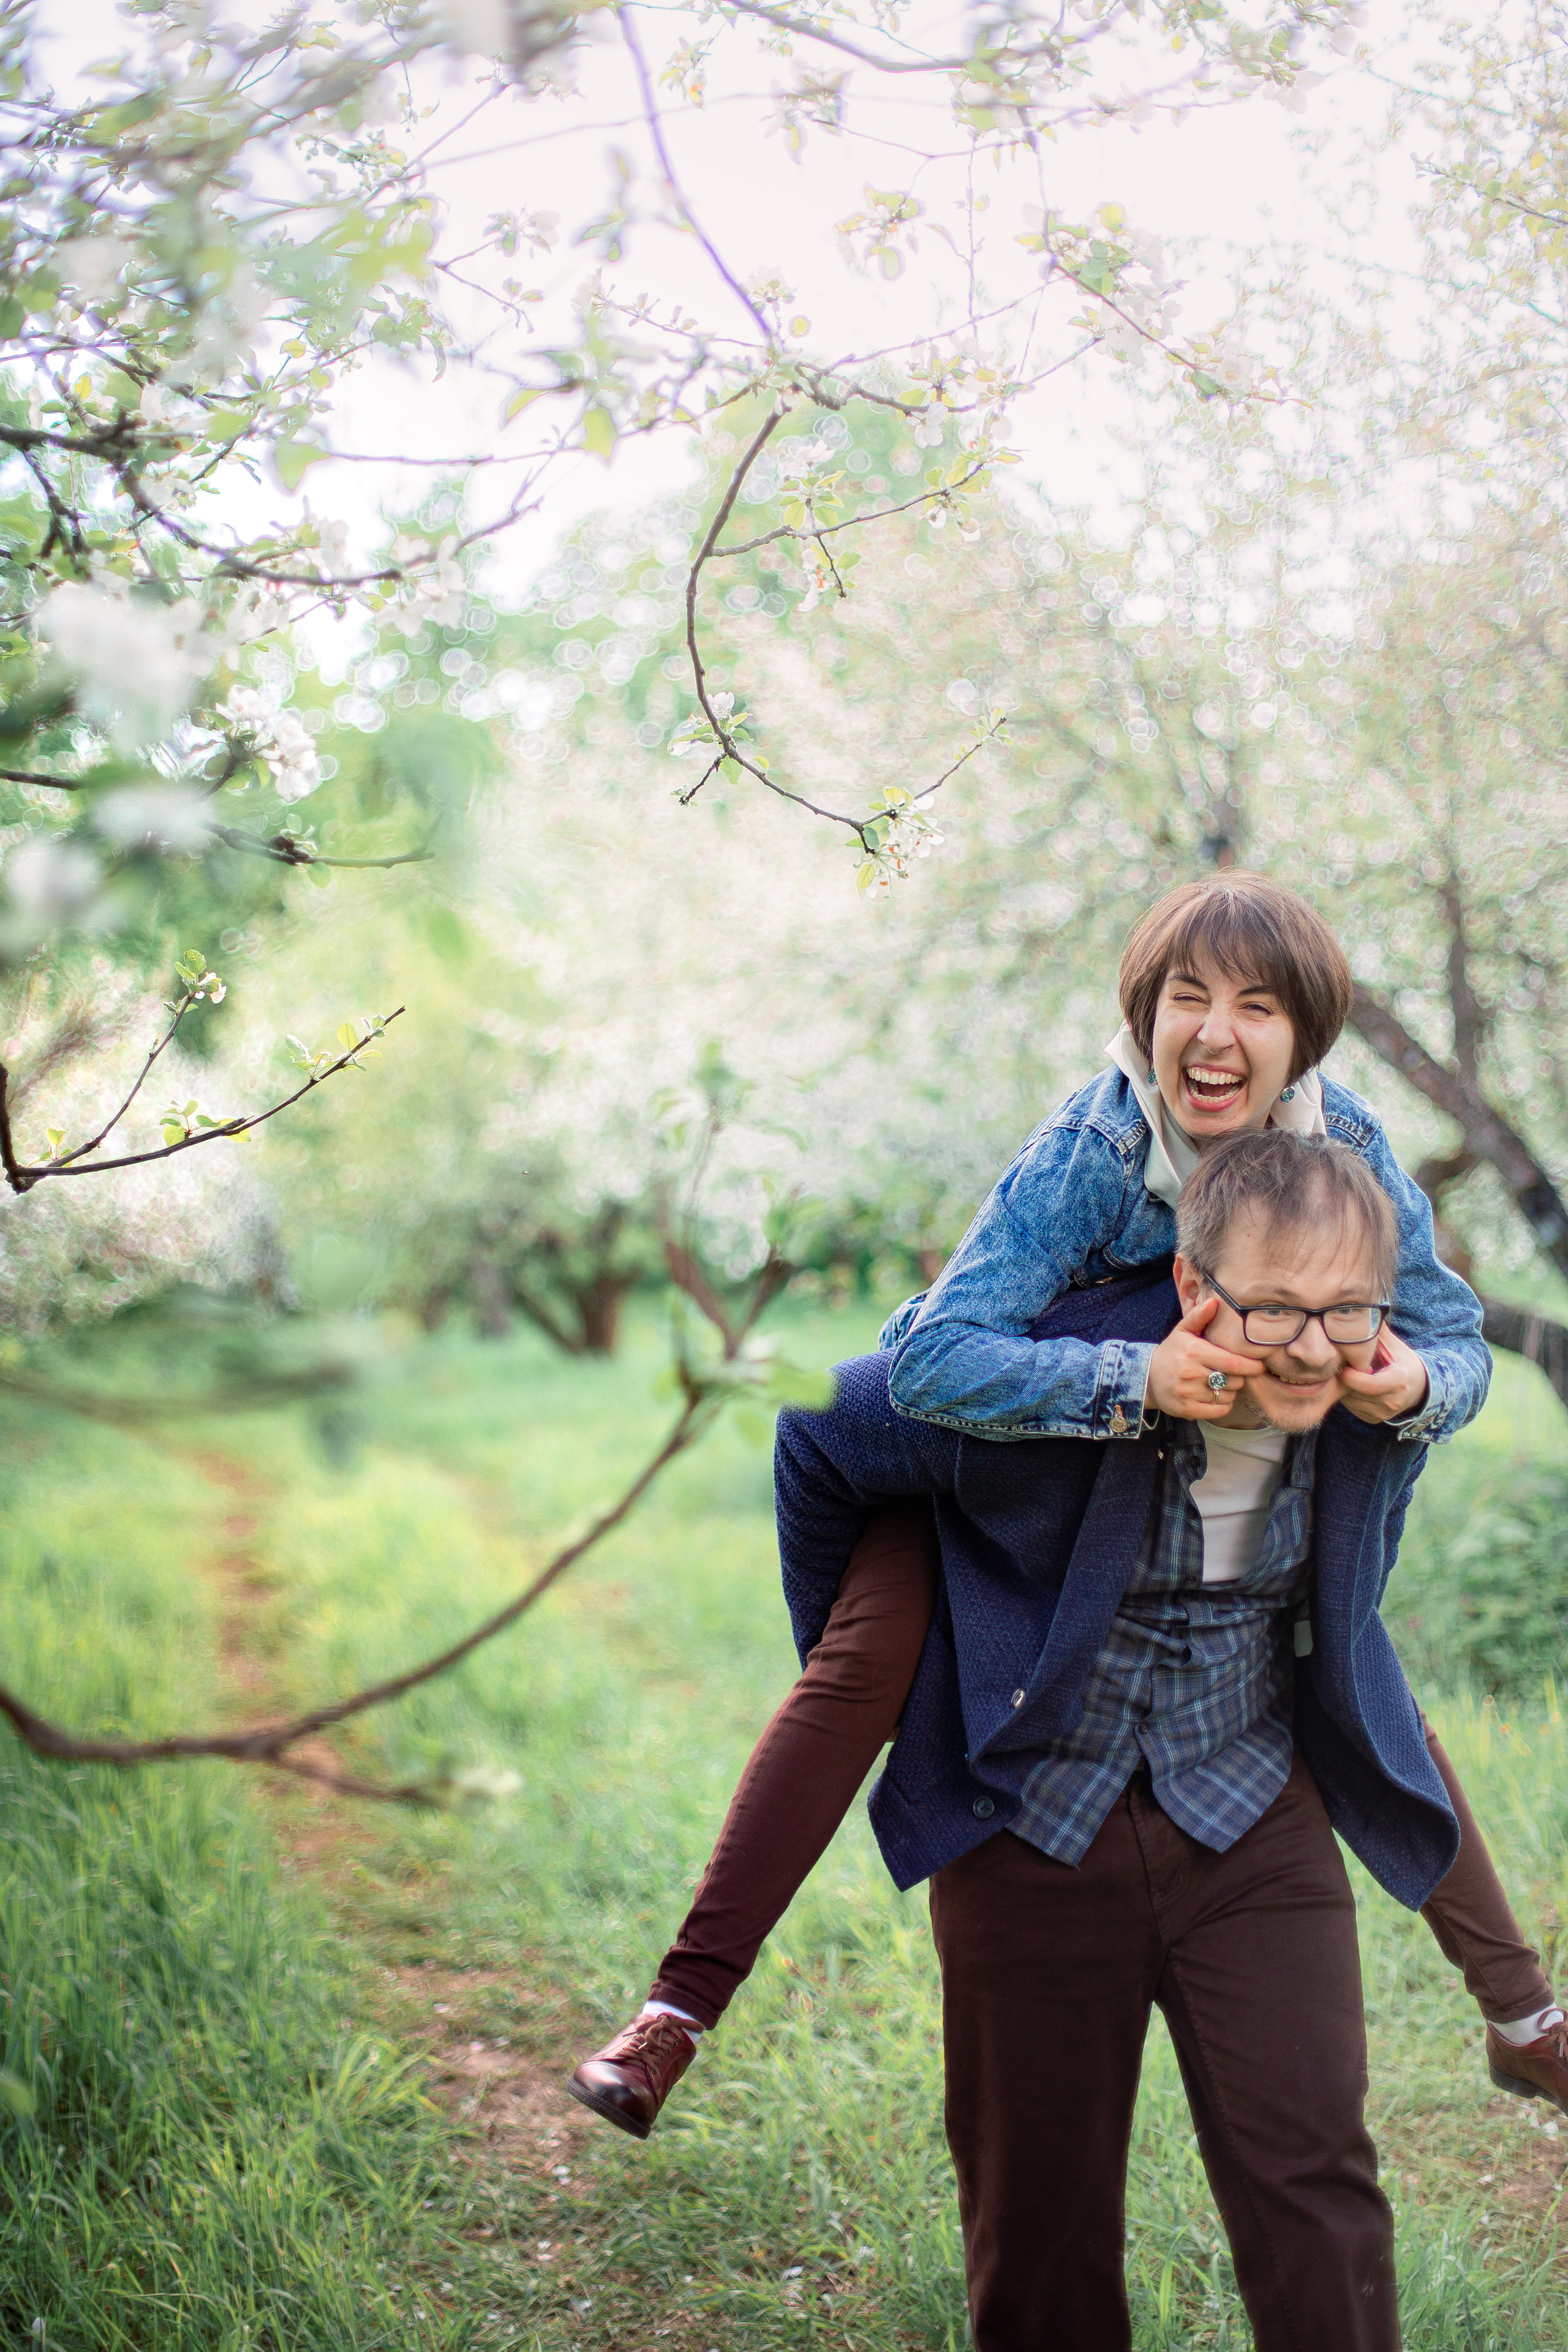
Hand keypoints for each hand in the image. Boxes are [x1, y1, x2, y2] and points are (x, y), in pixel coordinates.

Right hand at [1144, 1295, 1260, 1421]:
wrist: (1147, 1377)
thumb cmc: (1172, 1352)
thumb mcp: (1183, 1331)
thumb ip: (1199, 1316)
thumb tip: (1214, 1301)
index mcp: (1194, 1351)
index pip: (1233, 1362)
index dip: (1252, 1366)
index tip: (1259, 1366)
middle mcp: (1191, 1373)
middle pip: (1234, 1380)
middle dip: (1240, 1377)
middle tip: (1235, 1373)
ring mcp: (1188, 1393)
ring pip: (1228, 1396)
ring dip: (1231, 1391)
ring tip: (1222, 1383)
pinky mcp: (1187, 1410)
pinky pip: (1220, 1410)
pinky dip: (1224, 1405)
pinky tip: (1216, 1396)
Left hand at [1338, 1326, 1429, 1424]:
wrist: (1418, 1387)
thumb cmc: (1401, 1361)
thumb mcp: (1393, 1345)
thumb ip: (1376, 1331)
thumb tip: (1359, 1310)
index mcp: (1399, 1381)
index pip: (1370, 1385)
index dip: (1351, 1376)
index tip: (1343, 1365)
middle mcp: (1392, 1401)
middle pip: (1356, 1392)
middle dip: (1344, 1379)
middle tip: (1339, 1366)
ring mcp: (1384, 1413)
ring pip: (1350, 1402)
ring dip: (1344, 1388)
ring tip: (1348, 1373)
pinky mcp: (1375, 1419)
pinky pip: (1352, 1408)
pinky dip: (1348, 1396)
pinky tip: (1353, 1385)